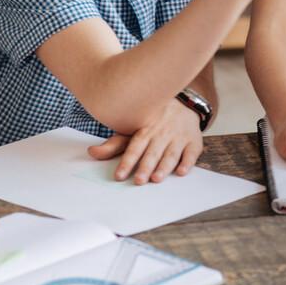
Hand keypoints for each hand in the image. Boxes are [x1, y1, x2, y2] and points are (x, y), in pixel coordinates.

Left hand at [87, 98, 202, 184]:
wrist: (185, 104)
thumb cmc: (154, 121)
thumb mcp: (133, 128)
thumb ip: (115, 144)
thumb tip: (92, 152)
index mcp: (146, 128)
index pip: (135, 146)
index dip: (127, 161)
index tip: (119, 175)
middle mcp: (163, 132)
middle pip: (153, 151)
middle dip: (146, 166)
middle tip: (139, 180)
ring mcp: (179, 136)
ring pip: (171, 153)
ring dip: (164, 166)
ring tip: (156, 178)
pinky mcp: (194, 140)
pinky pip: (192, 152)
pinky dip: (187, 162)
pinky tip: (181, 172)